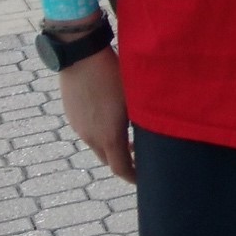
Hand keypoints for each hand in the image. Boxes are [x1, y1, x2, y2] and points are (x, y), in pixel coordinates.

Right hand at [58, 44, 134, 182]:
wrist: (80, 56)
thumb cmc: (114, 74)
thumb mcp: (135, 98)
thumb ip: (146, 119)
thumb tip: (162, 129)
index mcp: (109, 137)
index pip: (121, 169)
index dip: (134, 177)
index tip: (145, 179)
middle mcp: (90, 137)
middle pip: (108, 160)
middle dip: (124, 162)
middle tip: (140, 157)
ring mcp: (78, 126)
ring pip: (97, 145)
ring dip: (113, 146)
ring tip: (129, 136)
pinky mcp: (72, 115)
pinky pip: (88, 132)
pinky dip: (101, 134)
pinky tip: (111, 118)